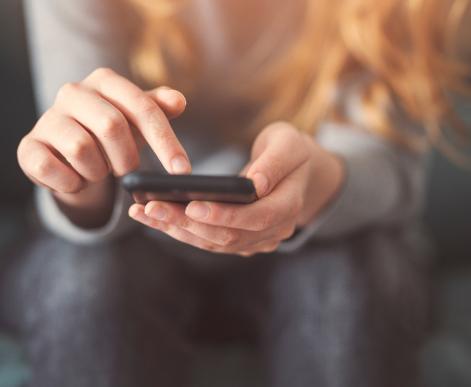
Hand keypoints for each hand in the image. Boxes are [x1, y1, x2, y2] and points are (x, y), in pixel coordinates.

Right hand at [17, 68, 189, 226]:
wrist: (68, 152)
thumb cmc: (110, 132)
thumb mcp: (138, 119)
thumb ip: (159, 109)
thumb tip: (179, 100)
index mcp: (105, 81)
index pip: (143, 109)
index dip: (166, 142)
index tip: (182, 171)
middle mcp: (73, 92)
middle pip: (112, 127)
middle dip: (127, 158)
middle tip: (125, 168)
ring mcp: (47, 118)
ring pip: (82, 149)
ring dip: (98, 171)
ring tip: (98, 169)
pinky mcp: (29, 147)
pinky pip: (52, 170)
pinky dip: (72, 183)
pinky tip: (76, 179)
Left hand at [129, 122, 344, 255]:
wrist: (292, 170)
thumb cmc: (289, 150)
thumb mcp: (289, 144)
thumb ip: (275, 163)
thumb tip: (254, 183)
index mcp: (289, 206)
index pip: (257, 218)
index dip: (225, 215)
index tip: (192, 205)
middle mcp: (273, 231)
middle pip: (229, 236)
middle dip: (188, 224)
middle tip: (152, 208)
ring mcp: (255, 240)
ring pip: (213, 243)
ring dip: (178, 230)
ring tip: (144, 213)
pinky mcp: (238, 240)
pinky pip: (207, 240)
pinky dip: (180, 230)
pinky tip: (154, 217)